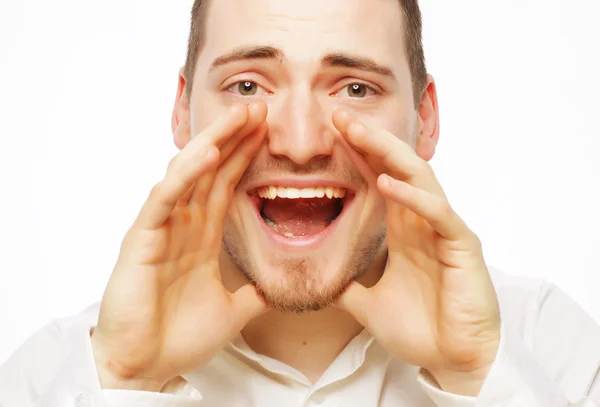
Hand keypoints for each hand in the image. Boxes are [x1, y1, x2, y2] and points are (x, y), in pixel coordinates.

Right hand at [91, 103, 268, 391]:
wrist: (145, 369)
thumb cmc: (178, 338)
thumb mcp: (233, 310)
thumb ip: (254, 292)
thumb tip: (279, 285)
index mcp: (201, 237)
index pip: (225, 185)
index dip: (245, 157)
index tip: (268, 131)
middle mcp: (182, 226)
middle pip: (210, 170)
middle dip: (234, 137)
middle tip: (260, 108)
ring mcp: (161, 229)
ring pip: (188, 174)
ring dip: (214, 143)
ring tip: (241, 115)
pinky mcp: (141, 240)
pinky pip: (165, 200)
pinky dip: (185, 175)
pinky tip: (206, 154)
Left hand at [332, 109, 500, 395]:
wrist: (453, 360)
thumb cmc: (420, 328)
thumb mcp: (367, 302)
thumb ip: (346, 284)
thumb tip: (317, 277)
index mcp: (403, 230)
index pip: (379, 180)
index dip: (357, 155)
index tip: (330, 133)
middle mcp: (423, 222)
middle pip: (397, 167)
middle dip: (369, 140)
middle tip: (338, 117)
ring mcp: (444, 230)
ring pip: (419, 178)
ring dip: (388, 154)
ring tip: (358, 133)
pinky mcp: (462, 247)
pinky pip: (438, 214)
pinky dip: (413, 197)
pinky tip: (387, 183)